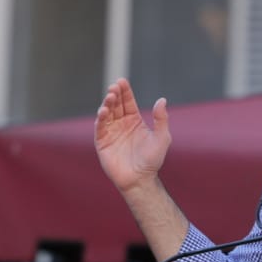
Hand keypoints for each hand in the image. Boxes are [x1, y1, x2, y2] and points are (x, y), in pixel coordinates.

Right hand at [95, 79, 171, 193]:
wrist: (140, 179)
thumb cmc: (152, 160)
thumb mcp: (162, 138)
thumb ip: (161, 119)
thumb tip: (162, 100)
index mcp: (134, 120)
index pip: (127, 101)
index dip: (125, 91)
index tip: (122, 81)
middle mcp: (121, 124)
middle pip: (116, 104)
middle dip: (114, 94)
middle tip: (114, 87)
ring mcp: (111, 132)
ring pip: (106, 113)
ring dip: (107, 104)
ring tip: (109, 97)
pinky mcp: (102, 142)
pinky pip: (100, 128)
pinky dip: (100, 119)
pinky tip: (103, 111)